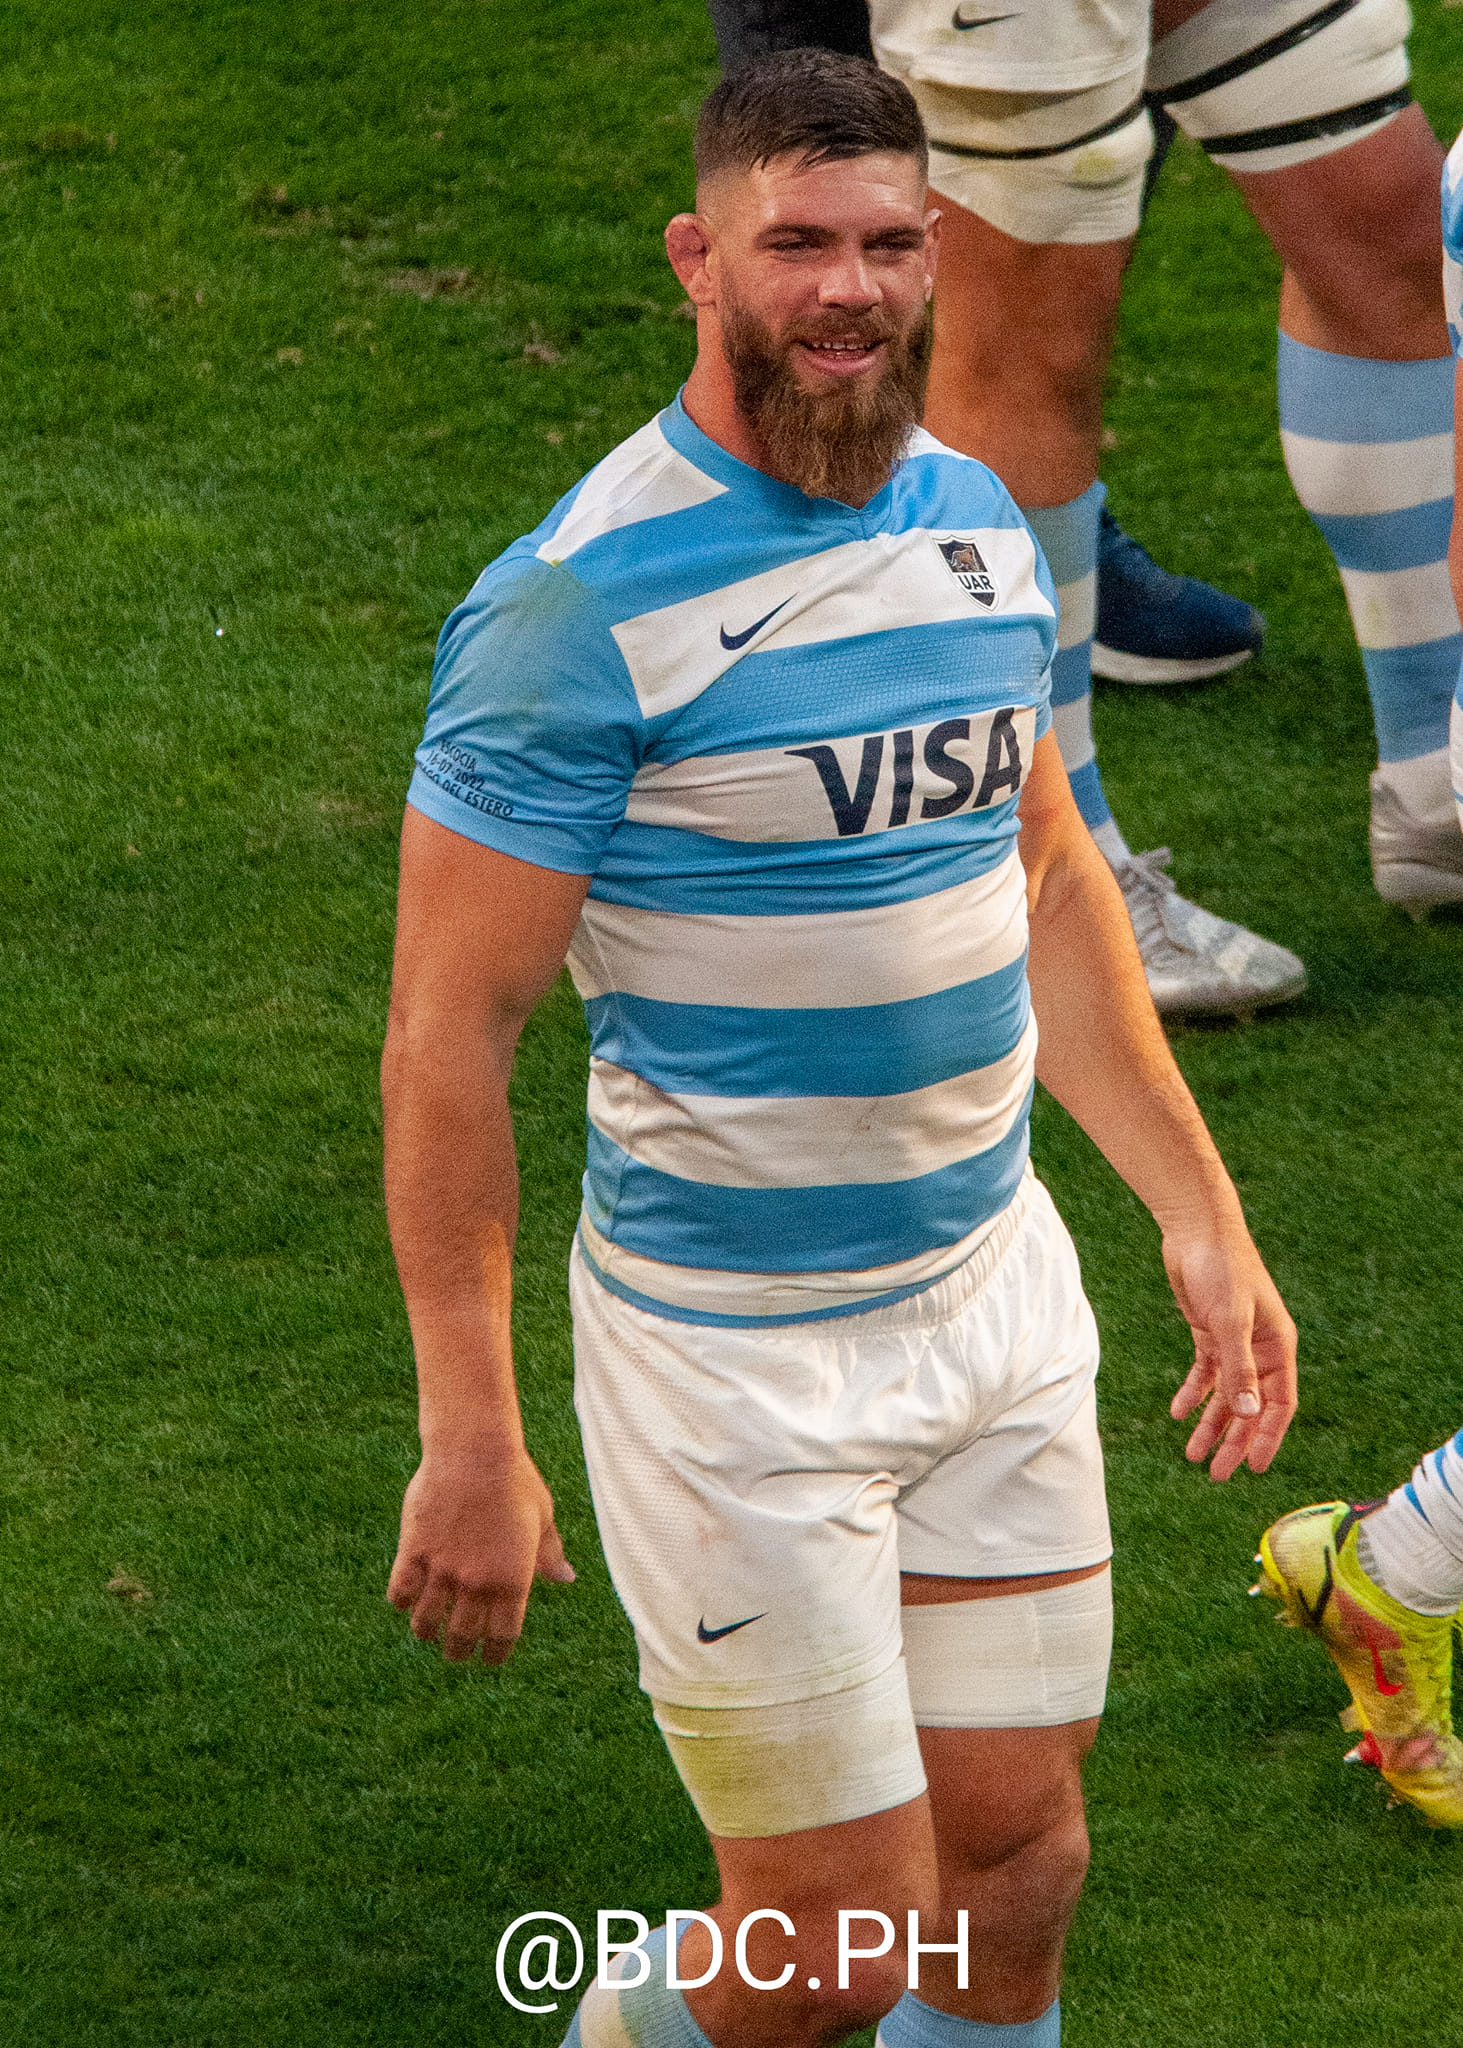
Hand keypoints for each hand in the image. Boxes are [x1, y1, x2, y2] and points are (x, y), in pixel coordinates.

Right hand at [386, 1445, 574, 1662]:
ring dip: (427, 1632)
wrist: (474, 1451)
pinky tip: (406, 1600)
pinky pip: (400, 1593)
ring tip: (428, 1632)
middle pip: (462, 1637)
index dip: (494, 1654)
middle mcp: (476, 1583)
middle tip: (455, 1651)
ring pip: (426, 1622)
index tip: (488, 1659)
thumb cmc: (515, 1480)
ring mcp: (443, 1569)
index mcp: (513, 1580)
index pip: (502, 1637)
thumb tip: (567, 1579)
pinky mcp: (413, 1552)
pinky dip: (401, 1603)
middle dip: (459, 1650)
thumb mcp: (542, 1517)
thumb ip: (549, 1555)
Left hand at [1163, 1225, 1296, 1481]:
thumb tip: (1247, 1414)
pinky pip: (1204, 1372)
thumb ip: (1238, 1368)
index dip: (1267, 1437)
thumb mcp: (1231, 1321)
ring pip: (1224, 1394)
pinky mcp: (1208, 1331)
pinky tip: (1178, 1412)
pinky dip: (1192, 1393)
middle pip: (1249, 1406)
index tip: (1255, 1468)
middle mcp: (1259, 1348)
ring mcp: (1233, 1341)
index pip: (1279, 1404)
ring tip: (1192, 1454)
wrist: (1197, 1229)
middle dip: (1234, 1440)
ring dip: (1210, 1423)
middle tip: (1216, 1473)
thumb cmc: (1223, 1268)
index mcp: (1277, 1347)